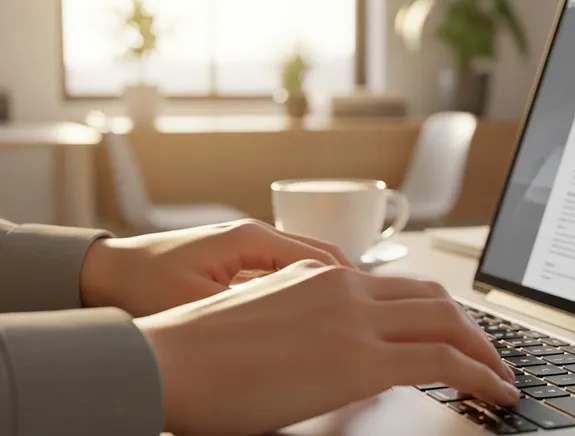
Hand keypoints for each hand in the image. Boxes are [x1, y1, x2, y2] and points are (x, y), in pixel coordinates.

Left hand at [80, 219, 352, 316]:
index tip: (372, 311)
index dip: (351, 286)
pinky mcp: (238, 259)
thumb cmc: (145, 285)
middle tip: (371, 316)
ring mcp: (248, 246)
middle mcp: (255, 235)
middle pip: (322, 256)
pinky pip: (285, 271)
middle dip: (350, 285)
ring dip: (329, 288)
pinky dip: (305, 290)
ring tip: (348, 320)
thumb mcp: (199, 303)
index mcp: (252, 238)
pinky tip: (311, 318)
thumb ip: (253, 307)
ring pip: (306, 263)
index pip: (321, 257)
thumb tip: (301, 320)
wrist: (106, 273)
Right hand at [135, 261, 518, 435]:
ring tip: (501, 375)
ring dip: (484, 349)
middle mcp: (346, 289)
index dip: (440, 309)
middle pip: (435, 298)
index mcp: (324, 279)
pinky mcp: (357, 360)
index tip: (457, 332)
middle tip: (491, 354)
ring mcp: (354, 320)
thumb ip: (308, 323)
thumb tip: (332, 345)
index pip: (403, 287)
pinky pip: (440, 360)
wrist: (167, 360)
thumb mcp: (266, 320)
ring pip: (447, 322)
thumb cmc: (200, 349)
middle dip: (473, 327)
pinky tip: (491, 389)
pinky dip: (477, 373)